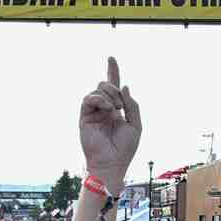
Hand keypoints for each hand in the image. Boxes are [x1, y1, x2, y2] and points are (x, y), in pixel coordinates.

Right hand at [79, 56, 141, 189]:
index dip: (112, 71)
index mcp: (115, 110)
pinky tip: (106, 109)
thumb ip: (132, 105)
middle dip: (114, 89)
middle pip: (105, 84)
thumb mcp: (136, 125)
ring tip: (114, 109)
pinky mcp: (84, 118)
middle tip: (120, 105)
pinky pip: (88, 99)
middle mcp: (103, 109)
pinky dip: (99, 99)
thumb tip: (124, 86)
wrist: (112, 163)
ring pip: (97, 89)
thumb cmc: (124, 149)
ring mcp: (93, 113)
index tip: (111, 57)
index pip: (113, 87)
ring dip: (109, 94)